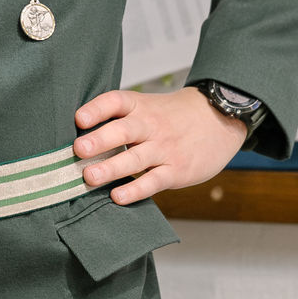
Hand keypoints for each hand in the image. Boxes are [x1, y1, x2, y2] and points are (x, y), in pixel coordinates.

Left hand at [72, 87, 246, 204]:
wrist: (220, 118)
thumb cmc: (173, 116)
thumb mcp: (148, 106)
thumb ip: (119, 118)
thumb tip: (79, 136)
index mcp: (140, 106)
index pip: (115, 102)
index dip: (96, 109)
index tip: (79, 119)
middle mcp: (150, 125)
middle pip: (123, 130)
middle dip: (99, 140)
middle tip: (78, 150)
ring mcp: (164, 148)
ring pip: (135, 158)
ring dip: (111, 168)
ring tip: (89, 176)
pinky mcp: (177, 170)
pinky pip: (154, 181)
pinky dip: (135, 190)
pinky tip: (117, 196)